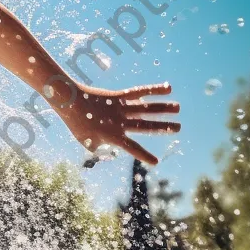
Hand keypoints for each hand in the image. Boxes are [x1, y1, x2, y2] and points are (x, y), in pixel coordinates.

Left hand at [58, 81, 179, 166]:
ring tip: (178, 108)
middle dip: (163, 127)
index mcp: (113, 136)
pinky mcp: (119, 96)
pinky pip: (139, 92)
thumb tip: (111, 154)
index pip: (132, 148)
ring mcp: (121, 108)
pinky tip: (167, 88)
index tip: (155, 162)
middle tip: (178, 128)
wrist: (70, 102)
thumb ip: (100, 150)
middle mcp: (120, 122)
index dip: (144, 155)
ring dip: (163, 108)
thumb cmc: (77, 124)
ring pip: (145, 108)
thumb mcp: (86, 142)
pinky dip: (153, 90)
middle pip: (145, 125)